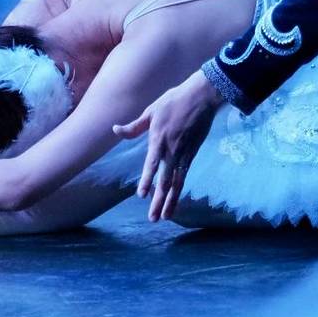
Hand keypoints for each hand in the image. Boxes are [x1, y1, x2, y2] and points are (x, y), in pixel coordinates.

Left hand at [113, 70, 222, 221]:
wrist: (202, 97)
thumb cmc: (174, 101)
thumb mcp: (151, 111)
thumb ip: (134, 127)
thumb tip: (115, 130)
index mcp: (158, 139)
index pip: (151, 165)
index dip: (147, 181)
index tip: (142, 195)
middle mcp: (172, 151)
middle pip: (165, 181)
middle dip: (159, 201)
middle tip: (153, 219)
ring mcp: (184, 154)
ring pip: (177, 183)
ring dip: (171, 201)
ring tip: (165, 217)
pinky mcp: (193, 154)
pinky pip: (185, 176)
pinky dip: (180, 189)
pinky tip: (176, 199)